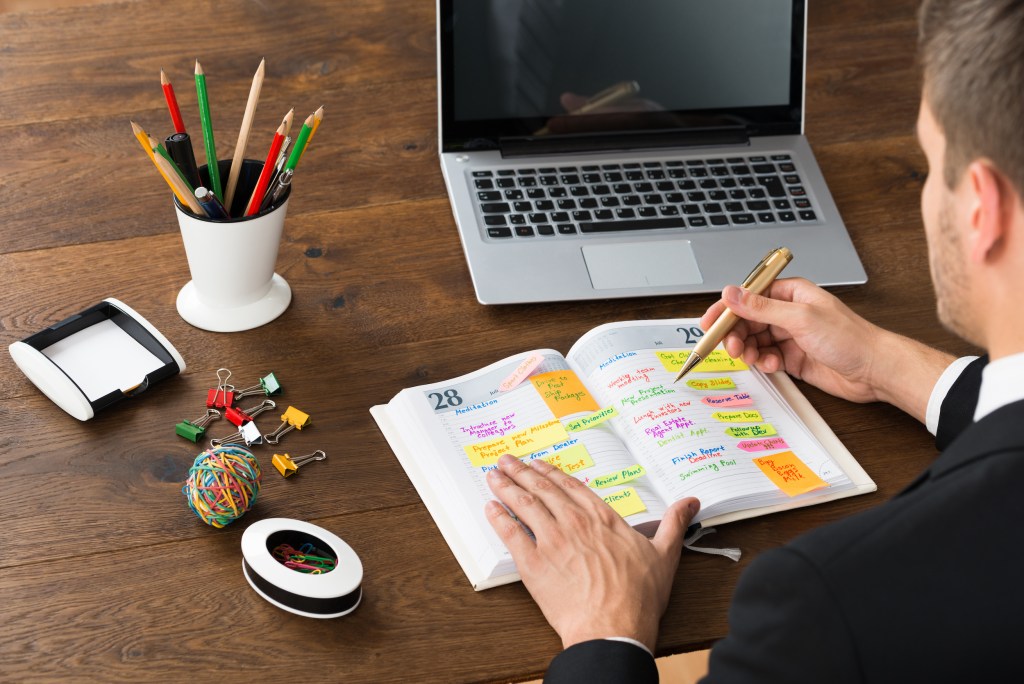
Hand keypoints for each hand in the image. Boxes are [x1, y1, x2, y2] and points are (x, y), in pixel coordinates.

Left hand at [485, 453, 698, 651]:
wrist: (612, 628)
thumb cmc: (638, 597)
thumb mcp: (665, 556)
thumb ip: (674, 524)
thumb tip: (690, 503)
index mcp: (603, 518)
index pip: (571, 487)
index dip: (551, 474)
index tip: (538, 465)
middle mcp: (574, 523)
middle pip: (543, 490)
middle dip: (522, 472)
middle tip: (506, 461)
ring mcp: (552, 541)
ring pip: (524, 505)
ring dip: (506, 487)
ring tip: (494, 475)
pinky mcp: (533, 563)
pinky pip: (511, 534)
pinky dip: (498, 518)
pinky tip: (490, 508)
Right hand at [701, 277, 954, 420]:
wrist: (874, 370)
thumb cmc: (849, 337)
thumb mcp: (800, 318)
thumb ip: (761, 307)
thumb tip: (732, 293)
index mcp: (790, 293)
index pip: (748, 296)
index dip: (727, 309)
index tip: (710, 322)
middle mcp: (788, 312)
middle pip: (747, 320)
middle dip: (736, 334)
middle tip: (731, 347)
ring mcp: (790, 335)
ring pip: (754, 340)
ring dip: (748, 350)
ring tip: (752, 358)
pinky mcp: (792, 357)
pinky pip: (766, 357)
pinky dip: (763, 362)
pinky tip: (772, 365)